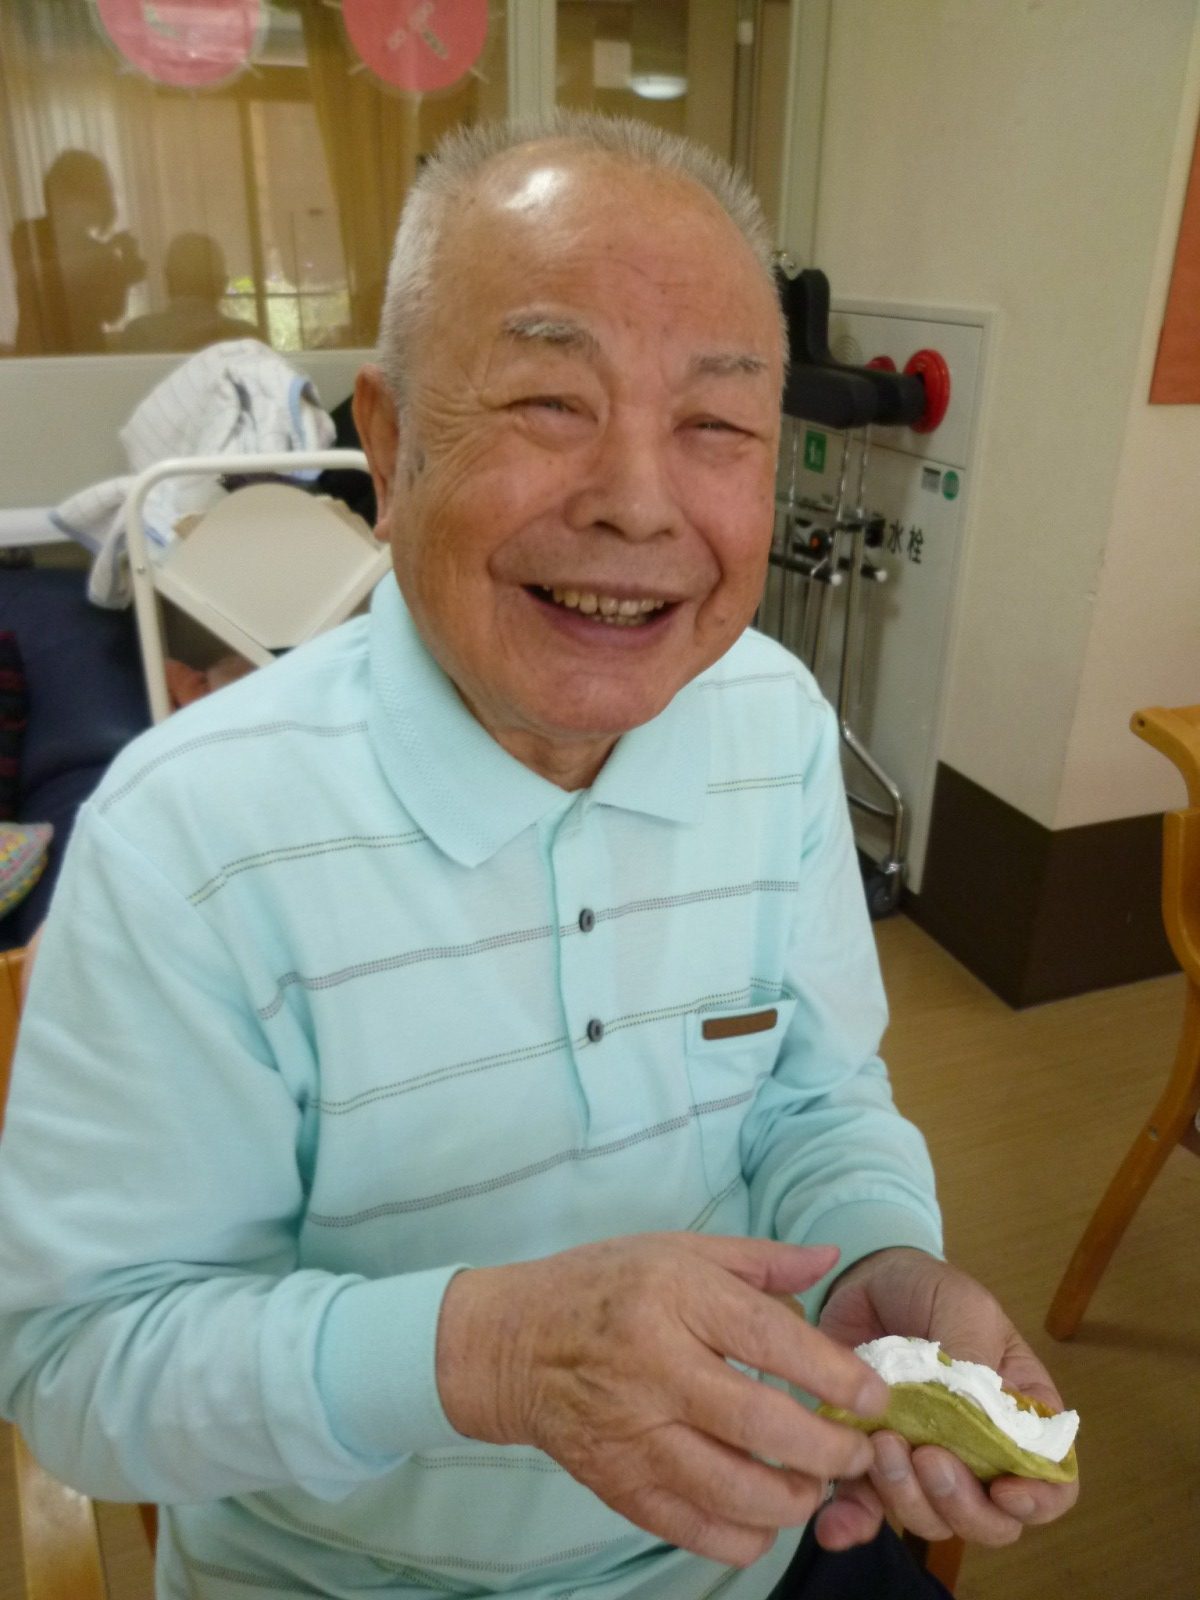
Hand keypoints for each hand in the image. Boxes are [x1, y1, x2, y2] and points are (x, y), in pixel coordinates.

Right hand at [436, 1234, 890, 1566]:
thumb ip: (758, 1261)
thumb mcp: (677, 1249)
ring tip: (813, 1485)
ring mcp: (632, 1432)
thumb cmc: (601, 1285)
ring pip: (732, 1489)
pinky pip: (694, 1529)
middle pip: (759, 1422)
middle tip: (858, 1452)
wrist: (511, 1343)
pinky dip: (743, 1535)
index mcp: (673, 1296)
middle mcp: (654, 1365)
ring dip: (791, 1499)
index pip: (769, 1339)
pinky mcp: (617, 1483)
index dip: (832, 1373)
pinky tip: (762, 1515)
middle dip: (827, 1448)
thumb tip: (831, 1260)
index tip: (874, 1396)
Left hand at [815, 1249, 1079, 1552]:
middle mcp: (979, 1452)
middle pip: (991, 1519)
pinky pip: (868, 1509)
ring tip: (882, 1443)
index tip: (1005, 1491)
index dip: (1038, 1501)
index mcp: (1020, 1416)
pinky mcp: (873, 1461)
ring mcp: (924, 1461)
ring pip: (931, 1520)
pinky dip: (855, 1521)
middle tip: (928, 1457)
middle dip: (962, 1506)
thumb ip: (975, 1357)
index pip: (1052, 1482)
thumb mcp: (963, 1307)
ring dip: (907, 1499)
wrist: (863, 1280)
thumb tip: (980, 1413)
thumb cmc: (929, 1290)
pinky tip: (835, 1522)